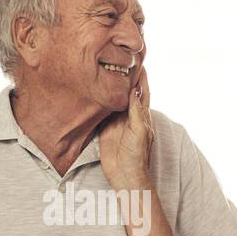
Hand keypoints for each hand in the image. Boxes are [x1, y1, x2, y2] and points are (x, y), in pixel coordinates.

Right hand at [98, 66, 153, 190]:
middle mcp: (129, 116)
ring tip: (105, 70)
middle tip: (118, 59)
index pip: (142, 91)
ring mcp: (116, 122)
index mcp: (142, 115)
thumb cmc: (137, 156)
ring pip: (113, 100)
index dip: (141, 77)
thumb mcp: (139, 131)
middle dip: (124, 78)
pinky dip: (99, 101)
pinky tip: (94, 91)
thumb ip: (136, 111)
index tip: (139, 60)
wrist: (125, 176)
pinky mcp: (104, 128)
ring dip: (111, 87)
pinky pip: (101, 111)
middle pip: (127, 92)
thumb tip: (135, 90)